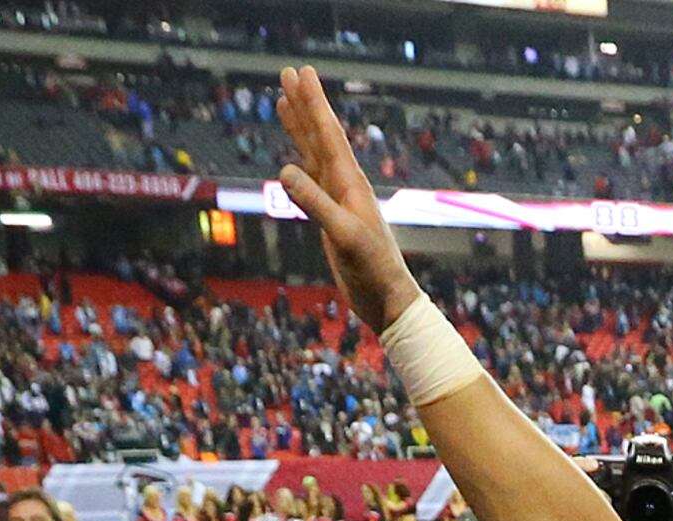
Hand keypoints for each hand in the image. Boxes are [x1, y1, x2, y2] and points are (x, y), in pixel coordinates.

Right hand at [271, 68, 420, 333]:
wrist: (387, 297)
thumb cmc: (371, 269)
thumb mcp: (343, 235)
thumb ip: (315, 203)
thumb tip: (285, 170)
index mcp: (350, 183)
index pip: (328, 133)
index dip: (313, 103)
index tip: (301, 72)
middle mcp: (345, 183)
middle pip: (320, 134)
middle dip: (305, 103)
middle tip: (289, 72)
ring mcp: (338, 198)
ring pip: (315, 152)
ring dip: (300, 126)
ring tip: (285, 100)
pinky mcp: (332, 215)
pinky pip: (312, 178)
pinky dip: (301, 160)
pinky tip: (294, 153)